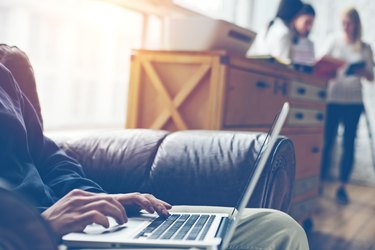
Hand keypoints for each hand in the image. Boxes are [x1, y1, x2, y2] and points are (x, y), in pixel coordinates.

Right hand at [42, 189, 171, 235]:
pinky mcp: (73, 216)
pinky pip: (95, 214)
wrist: (34, 229)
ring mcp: (79, 205)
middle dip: (143, 203)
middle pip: (120, 196)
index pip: (120, 196)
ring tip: (122, 222)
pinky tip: (105, 225)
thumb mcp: (81, 216)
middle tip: (158, 212)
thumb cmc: (59, 225)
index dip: (142, 200)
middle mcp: (85, 197)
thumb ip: (97, 212)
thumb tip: (116, 214)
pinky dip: (104, 220)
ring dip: (120, 214)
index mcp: (88, 196)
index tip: (160, 206)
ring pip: (109, 202)